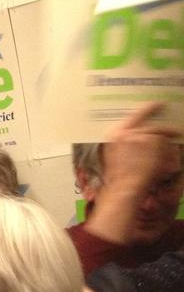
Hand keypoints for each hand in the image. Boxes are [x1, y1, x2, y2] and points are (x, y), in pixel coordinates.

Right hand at [86, 102, 182, 243]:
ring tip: (178, 137)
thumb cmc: (118, 176)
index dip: (147, 109)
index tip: (157, 103)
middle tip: (170, 118)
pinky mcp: (152, 141)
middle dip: (162, 121)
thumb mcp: (114, 155)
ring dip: (170, 135)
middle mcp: (126, 131)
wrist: (124, 187)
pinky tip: (172, 154)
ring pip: (160, 131)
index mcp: (114, 133)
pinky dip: (171, 147)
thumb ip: (124, 142)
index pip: (133, 115)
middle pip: (148, 120)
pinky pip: (166, 141)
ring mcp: (140, 134)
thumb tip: (138, 135)